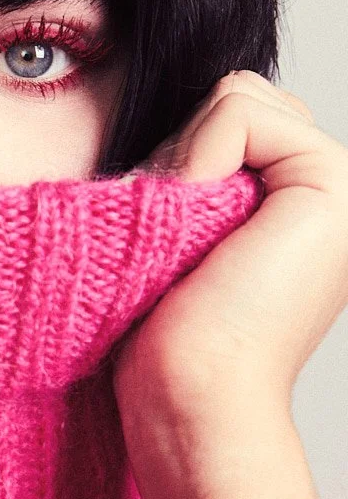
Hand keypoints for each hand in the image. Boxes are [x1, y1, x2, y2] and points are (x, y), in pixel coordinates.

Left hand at [112, 71, 347, 498]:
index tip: (168, 231)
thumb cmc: (171, 343)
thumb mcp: (181, 239)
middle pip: (236, 96)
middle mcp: (331, 191)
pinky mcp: (329, 183)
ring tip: (186, 240)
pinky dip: (195, 156)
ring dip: (186, 159)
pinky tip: (193, 223)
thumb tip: (168, 128)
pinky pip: (236, 108)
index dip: (180, 154)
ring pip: (235, 95)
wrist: (194, 402)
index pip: (230, 112)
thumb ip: (198, 175)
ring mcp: (339, 185)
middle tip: (176, 236)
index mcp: (302, 203)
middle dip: (185, 150)